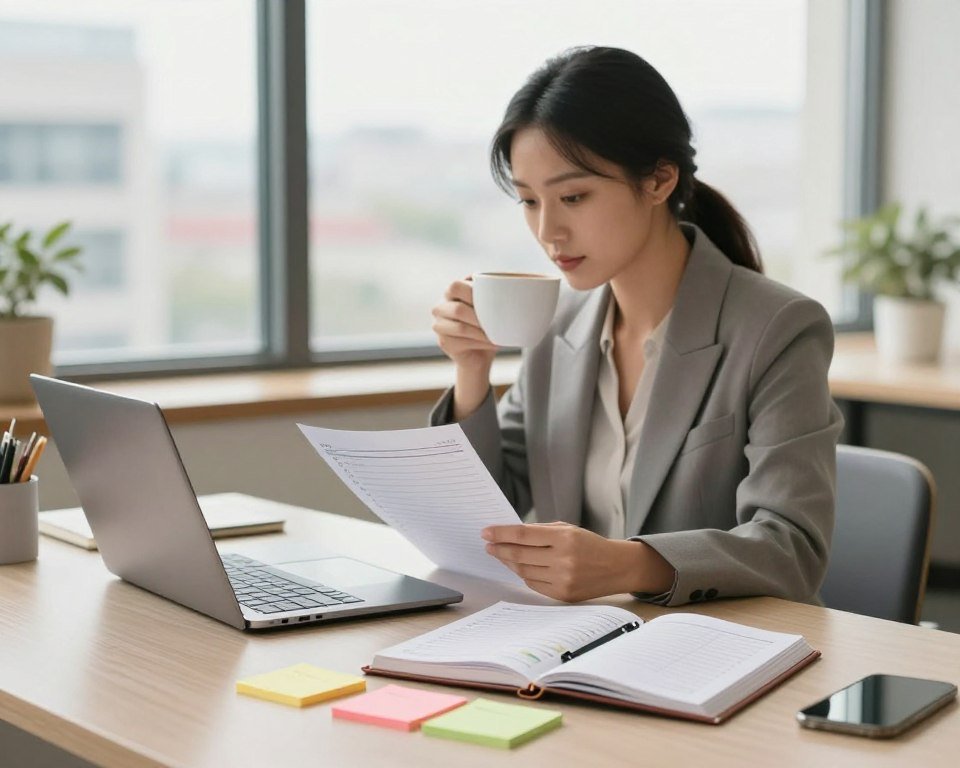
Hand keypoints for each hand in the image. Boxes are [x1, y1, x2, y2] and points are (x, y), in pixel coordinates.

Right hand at [432, 279, 497, 418]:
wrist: (480, 355)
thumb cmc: (490, 325)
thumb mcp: (495, 305)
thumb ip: (501, 292)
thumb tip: (536, 281)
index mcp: (452, 292)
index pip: (455, 286)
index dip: (472, 292)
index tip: (493, 300)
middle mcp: (441, 307)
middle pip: (457, 309)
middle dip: (479, 316)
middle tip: (497, 321)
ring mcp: (439, 326)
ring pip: (460, 328)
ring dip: (482, 332)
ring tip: (497, 334)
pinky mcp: (443, 343)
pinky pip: (462, 342)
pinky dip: (481, 343)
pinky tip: (493, 343)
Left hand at [482, 522, 674, 601]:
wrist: (617, 567)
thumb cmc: (590, 544)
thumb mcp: (569, 529)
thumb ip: (541, 532)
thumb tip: (510, 535)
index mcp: (564, 537)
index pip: (524, 534)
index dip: (501, 533)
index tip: (486, 532)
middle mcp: (563, 559)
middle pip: (519, 554)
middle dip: (499, 549)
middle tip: (488, 544)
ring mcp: (563, 579)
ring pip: (523, 571)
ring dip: (508, 562)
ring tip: (500, 554)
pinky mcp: (562, 594)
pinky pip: (533, 584)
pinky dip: (522, 575)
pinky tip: (517, 567)